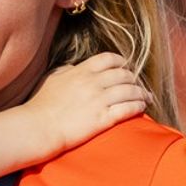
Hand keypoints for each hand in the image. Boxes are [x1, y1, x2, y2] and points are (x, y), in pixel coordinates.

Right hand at [28, 52, 146, 149]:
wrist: (38, 127)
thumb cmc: (40, 105)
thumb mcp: (51, 79)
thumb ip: (65, 70)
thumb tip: (73, 67)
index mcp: (81, 71)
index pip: (109, 59)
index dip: (122, 62)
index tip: (126, 68)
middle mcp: (92, 83)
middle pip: (124, 74)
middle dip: (135, 79)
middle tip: (139, 85)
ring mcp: (99, 100)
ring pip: (130, 91)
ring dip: (141, 93)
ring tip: (146, 97)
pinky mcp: (102, 119)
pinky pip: (128, 108)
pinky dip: (138, 106)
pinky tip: (142, 107)